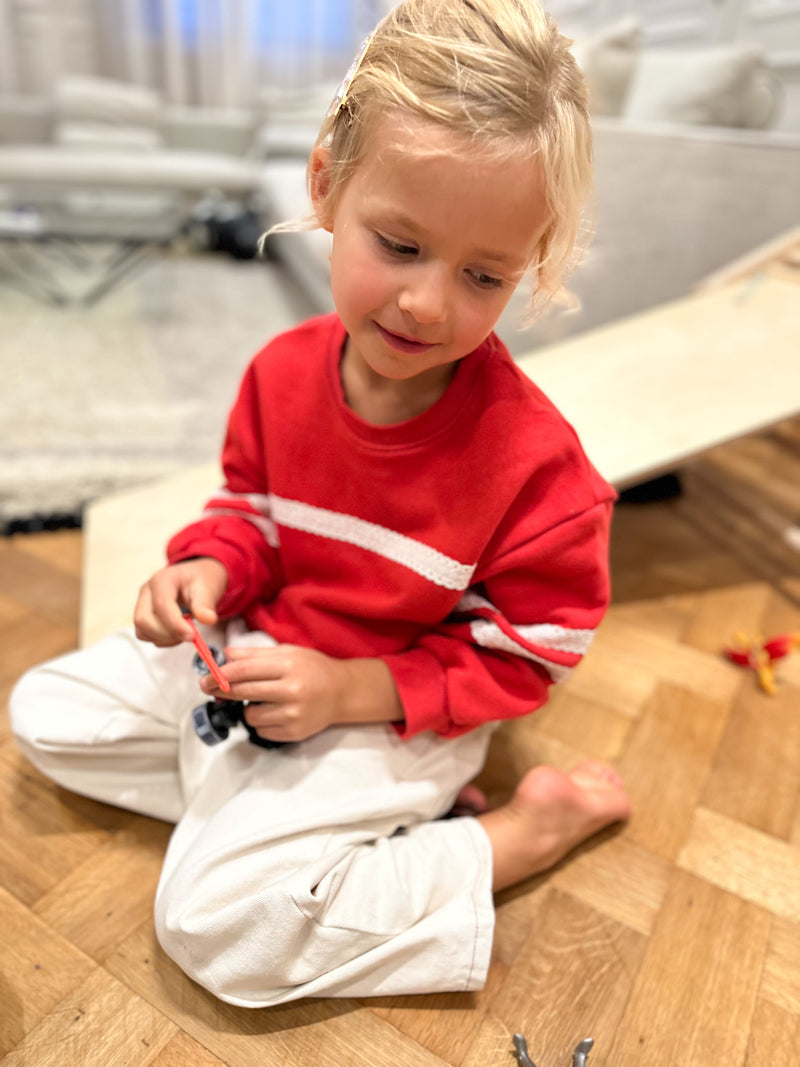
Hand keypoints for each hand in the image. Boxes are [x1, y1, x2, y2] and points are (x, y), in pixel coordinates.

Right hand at [134, 557, 227, 646]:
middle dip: (168, 633)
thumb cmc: (200, 580)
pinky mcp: (143, 617)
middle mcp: (147, 592)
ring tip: (185, 629)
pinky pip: (146, 635)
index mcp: (162, 580)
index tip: (192, 635)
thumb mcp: (208, 587)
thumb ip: (206, 604)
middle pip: (144, 620)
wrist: (195, 578)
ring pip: (143, 631)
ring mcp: (141, 604)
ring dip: (166, 638)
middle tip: (190, 633)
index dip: (175, 624)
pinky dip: (162, 640)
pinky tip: (177, 632)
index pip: (161, 604)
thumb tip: (208, 619)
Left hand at [199, 645, 403, 742]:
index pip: (245, 671)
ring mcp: (293, 714)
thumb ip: (256, 654)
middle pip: (244, 692)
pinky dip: (262, 722)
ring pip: (250, 716)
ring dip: (248, 708)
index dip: (221, 675)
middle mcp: (291, 691)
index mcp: (288, 666)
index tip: (205, 678)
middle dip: (222, 691)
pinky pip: (262, 730)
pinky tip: (274, 712)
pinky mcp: (294, 732)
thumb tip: (226, 656)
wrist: (342, 693)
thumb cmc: (313, 668)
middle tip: (209, 689)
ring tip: (261, 700)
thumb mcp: (288, 653)